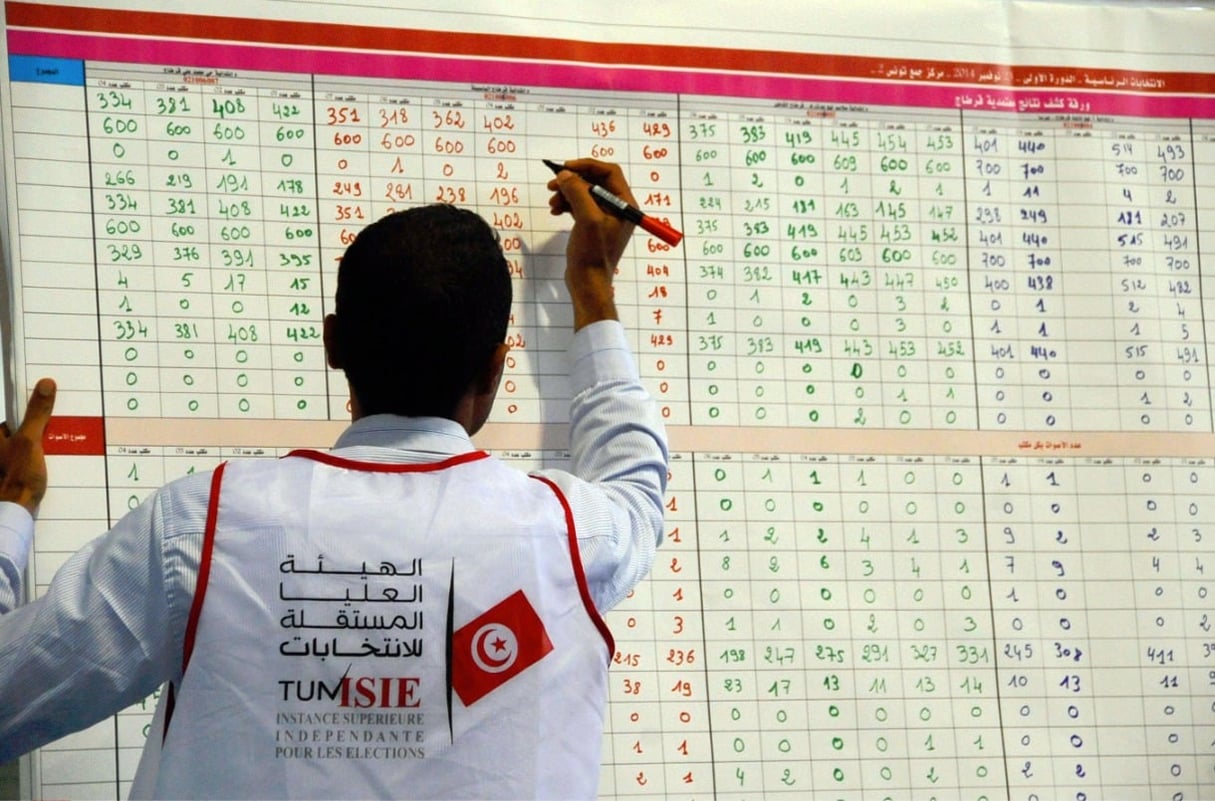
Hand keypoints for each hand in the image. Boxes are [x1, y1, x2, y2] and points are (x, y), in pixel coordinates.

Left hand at [0, 378, 55, 513]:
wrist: (15, 512)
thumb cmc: (18, 475)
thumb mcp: (30, 440)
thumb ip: (37, 413)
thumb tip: (46, 383)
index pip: (14, 421)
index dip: (33, 417)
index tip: (53, 415)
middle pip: (22, 435)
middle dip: (42, 434)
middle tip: (64, 432)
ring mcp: (5, 466)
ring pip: (28, 451)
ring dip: (44, 450)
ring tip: (66, 449)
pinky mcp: (14, 480)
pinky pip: (31, 465)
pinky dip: (42, 464)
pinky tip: (57, 466)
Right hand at [546, 159, 636, 328]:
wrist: (588, 283)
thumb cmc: (593, 254)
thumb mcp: (587, 219)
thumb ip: (578, 192)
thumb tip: (565, 174)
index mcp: (625, 205)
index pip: (609, 173)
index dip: (587, 166)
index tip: (566, 167)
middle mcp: (618, 209)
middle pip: (595, 181)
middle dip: (573, 180)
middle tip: (553, 184)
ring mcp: (605, 218)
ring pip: (585, 193)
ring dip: (567, 193)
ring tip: (552, 202)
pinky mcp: (593, 226)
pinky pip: (580, 205)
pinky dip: (567, 204)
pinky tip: (556, 210)